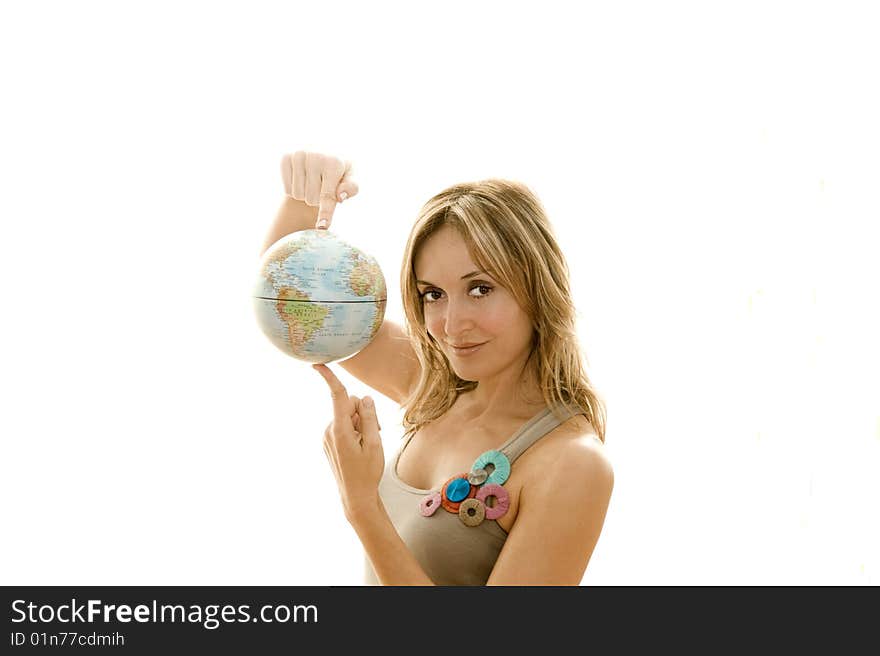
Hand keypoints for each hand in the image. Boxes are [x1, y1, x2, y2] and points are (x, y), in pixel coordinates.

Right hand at [281, 151, 358, 229]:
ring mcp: (298, 155)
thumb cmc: (339, 170)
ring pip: (298, 195)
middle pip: (311, 199)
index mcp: (334, 162)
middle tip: (322, 186)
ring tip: (312, 181)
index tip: (322, 227)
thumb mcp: (351, 178)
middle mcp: (315, 155)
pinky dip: (295, 189)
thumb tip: (340, 196)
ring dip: (306, 194)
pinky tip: (302, 178)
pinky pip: (288, 189)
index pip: (327, 195)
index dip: (325, 213)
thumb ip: (352, 188)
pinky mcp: (285, 157)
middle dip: (318, 199)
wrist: (322, 155)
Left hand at [313, 363, 384, 523]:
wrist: (355, 496)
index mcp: (340, 430)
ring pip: (347, 416)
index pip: (337, 397)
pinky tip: (360, 446)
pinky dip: (354, 430)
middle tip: (376, 431)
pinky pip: (343, 426)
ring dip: (360, 423)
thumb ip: (368, 418)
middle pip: (348, 405)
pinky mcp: (329, 441)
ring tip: (368, 443)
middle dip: (362, 412)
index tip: (317, 363)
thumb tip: (364, 398)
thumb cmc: (367, 472)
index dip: (329, 378)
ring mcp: (327, 437)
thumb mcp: (374, 444)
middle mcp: (329, 431)